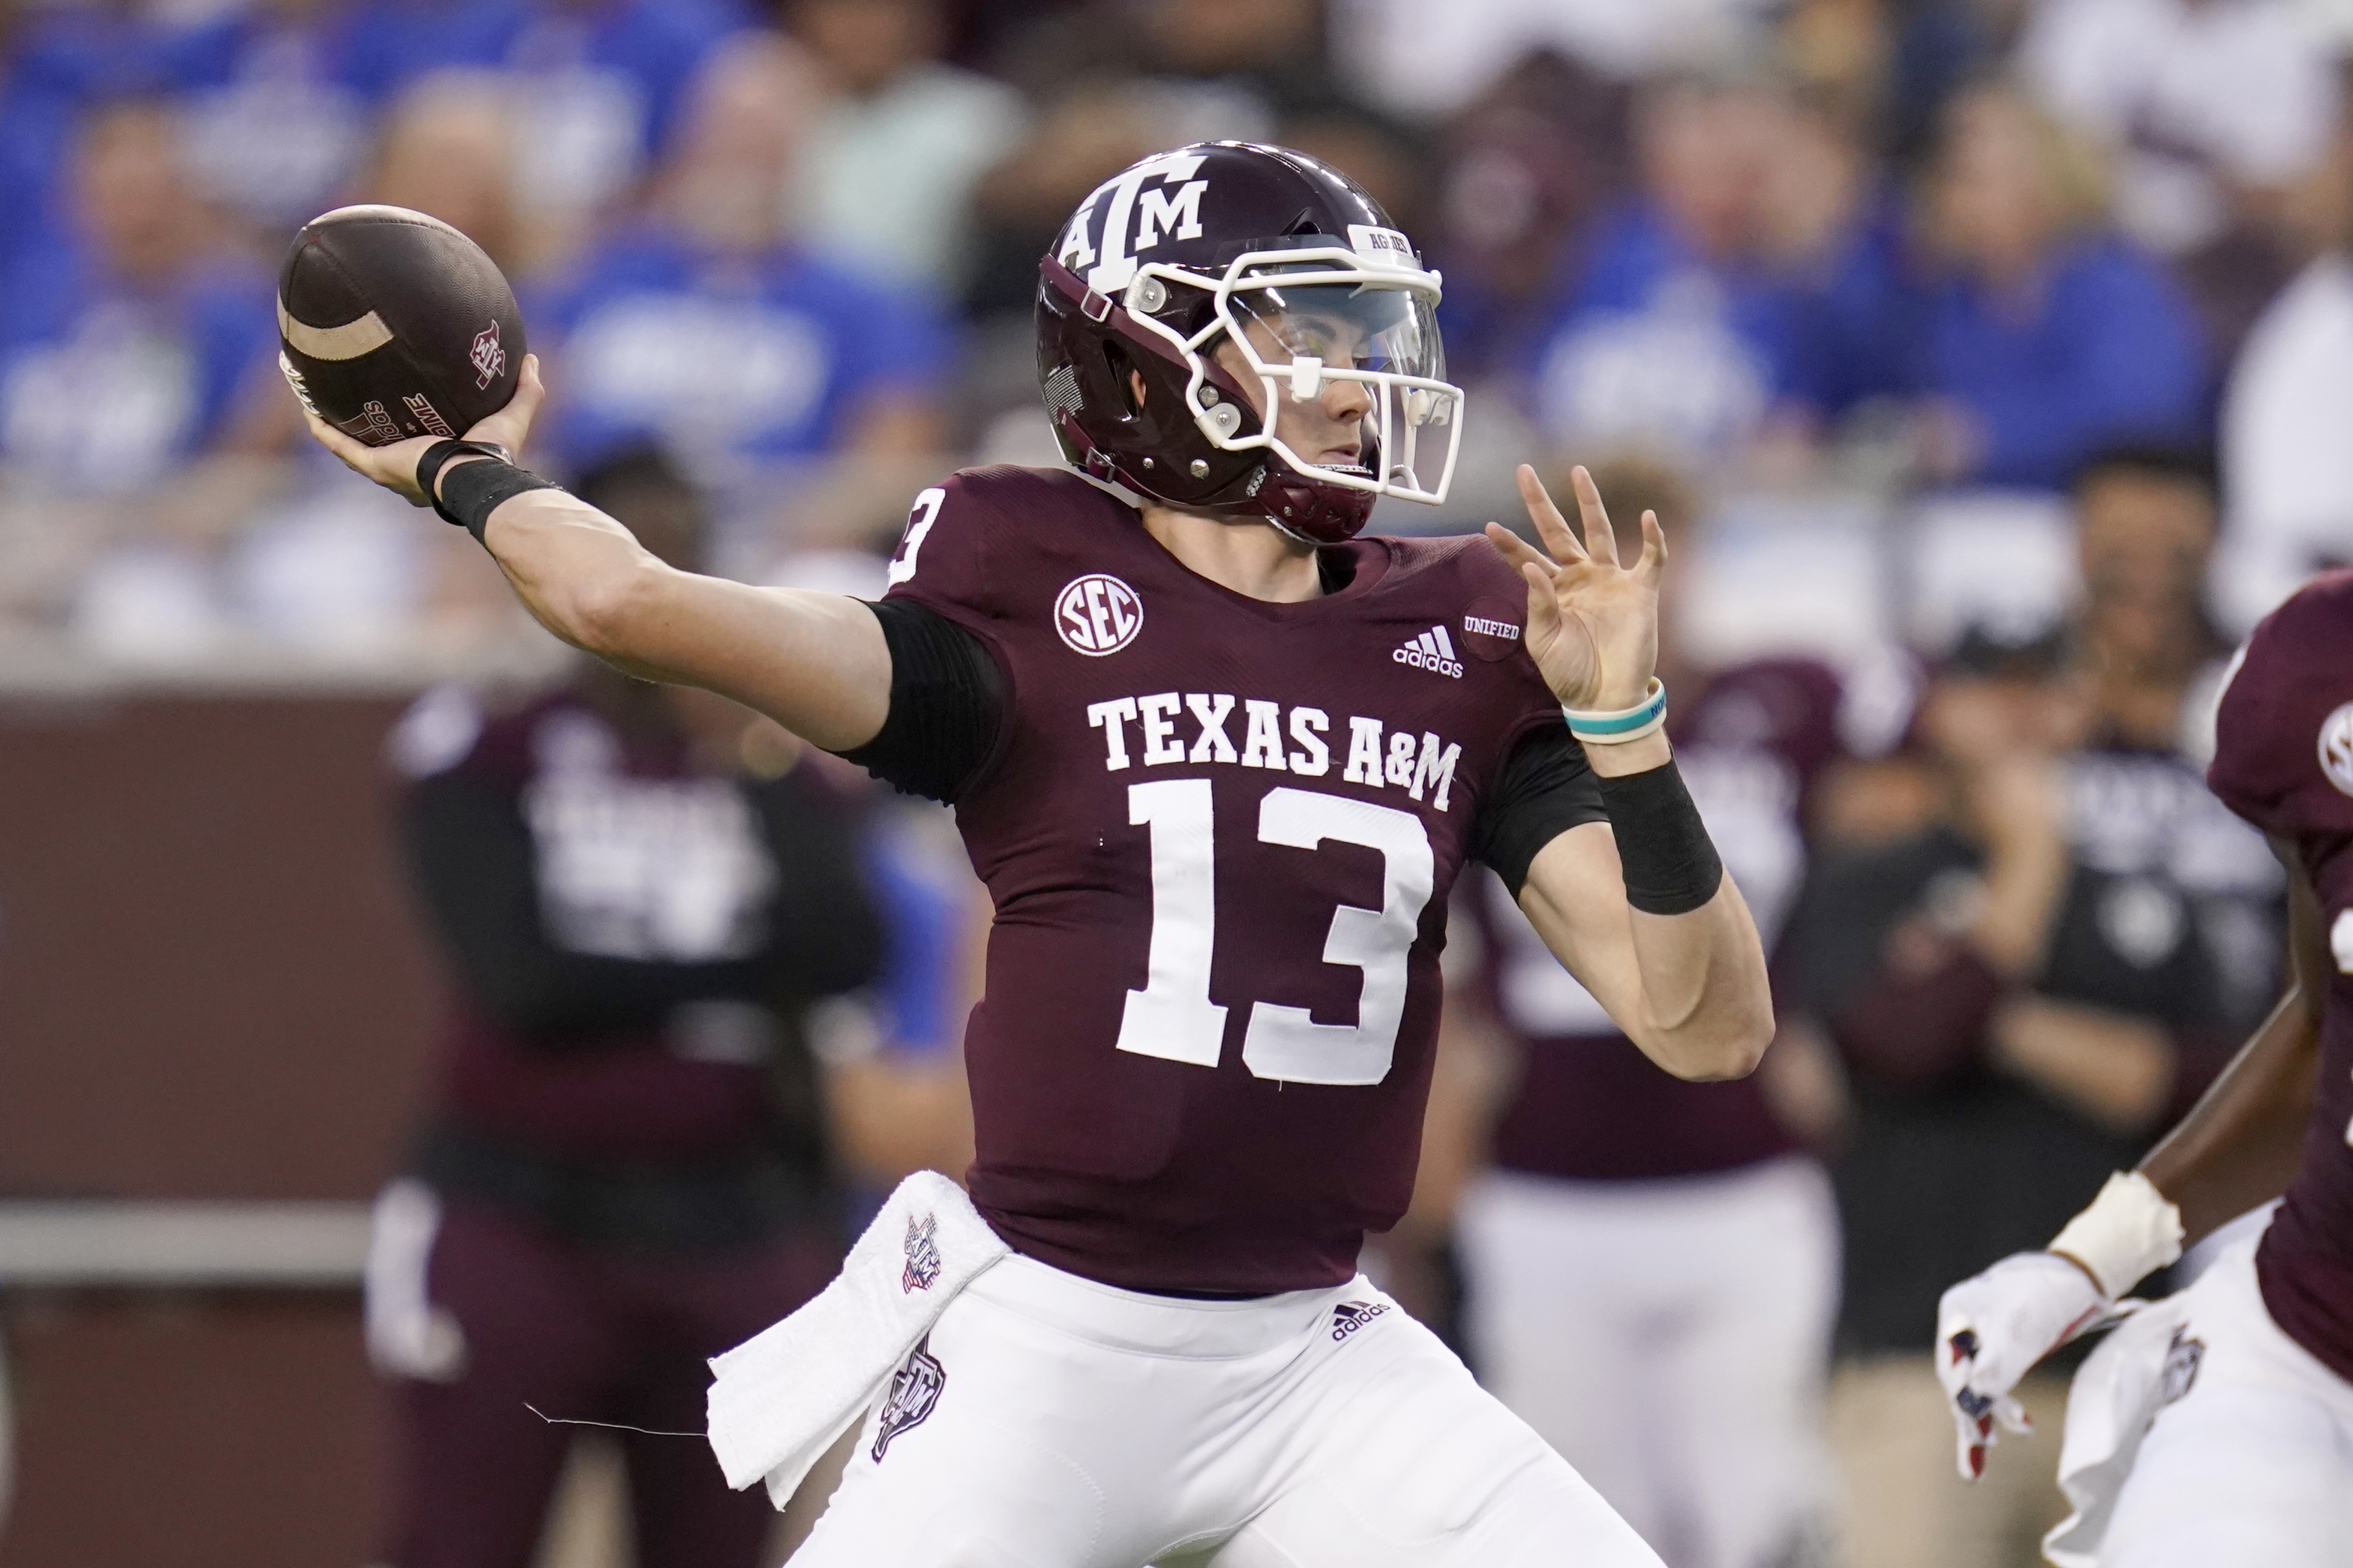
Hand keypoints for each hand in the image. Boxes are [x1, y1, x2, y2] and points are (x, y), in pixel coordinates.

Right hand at [300, 354, 546, 506]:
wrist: (473, 474)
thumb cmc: (495, 453)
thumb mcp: (512, 415)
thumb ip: (525, 389)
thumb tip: (531, 358)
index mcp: (436, 460)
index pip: (417, 443)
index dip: (406, 427)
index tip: (399, 404)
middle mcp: (408, 468)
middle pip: (378, 444)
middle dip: (362, 424)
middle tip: (350, 398)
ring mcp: (388, 468)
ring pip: (350, 445)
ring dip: (331, 424)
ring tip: (315, 400)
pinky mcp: (375, 464)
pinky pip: (340, 445)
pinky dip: (323, 428)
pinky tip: (307, 409)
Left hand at [1483, 464, 1661, 711]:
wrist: (1605, 700)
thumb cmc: (1570, 674)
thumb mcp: (1543, 642)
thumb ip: (1538, 604)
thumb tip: (1533, 567)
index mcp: (1552, 592)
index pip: (1526, 558)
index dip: (1508, 544)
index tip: (1489, 527)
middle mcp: (1579, 579)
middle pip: (1557, 532)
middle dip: (1540, 503)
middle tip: (1523, 471)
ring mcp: (1609, 582)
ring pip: (1598, 532)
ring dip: (1589, 503)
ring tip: (1578, 473)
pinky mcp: (1639, 591)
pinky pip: (1651, 558)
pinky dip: (1653, 538)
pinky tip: (1647, 517)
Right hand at [1935, 1251, 2113, 1479]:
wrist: (2076, 1278)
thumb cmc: (2045, 1294)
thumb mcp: (2023, 1326)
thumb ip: (2000, 1360)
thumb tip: (1977, 1393)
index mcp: (1957, 1312)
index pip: (1953, 1364)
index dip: (1966, 1396)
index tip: (1981, 1422)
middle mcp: (1962, 1329)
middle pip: (1960, 1380)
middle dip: (1972, 1417)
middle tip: (1987, 1446)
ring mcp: (1980, 1342)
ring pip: (1974, 1390)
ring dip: (1978, 1426)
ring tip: (1977, 1469)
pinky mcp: (2001, 1355)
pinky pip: (1990, 1389)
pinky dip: (1992, 1415)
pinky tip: (1991, 1442)